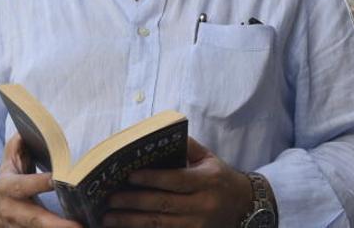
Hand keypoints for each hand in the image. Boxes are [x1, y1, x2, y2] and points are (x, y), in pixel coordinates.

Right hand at [0, 135, 81, 227]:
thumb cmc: (7, 182)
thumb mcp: (8, 162)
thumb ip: (18, 146)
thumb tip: (28, 130)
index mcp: (8, 188)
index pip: (24, 185)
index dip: (39, 183)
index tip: (58, 180)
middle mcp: (13, 211)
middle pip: (35, 219)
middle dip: (56, 225)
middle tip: (78, 226)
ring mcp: (19, 227)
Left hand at [103, 137, 252, 227]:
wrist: (245, 206)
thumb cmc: (220, 177)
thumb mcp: (208, 158)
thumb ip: (186, 146)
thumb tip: (159, 135)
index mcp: (207, 180)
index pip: (175, 180)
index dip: (151, 179)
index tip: (129, 176)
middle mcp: (203, 204)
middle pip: (163, 204)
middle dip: (133, 202)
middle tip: (109, 199)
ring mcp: (198, 225)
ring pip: (160, 224)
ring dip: (131, 222)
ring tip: (108, 218)